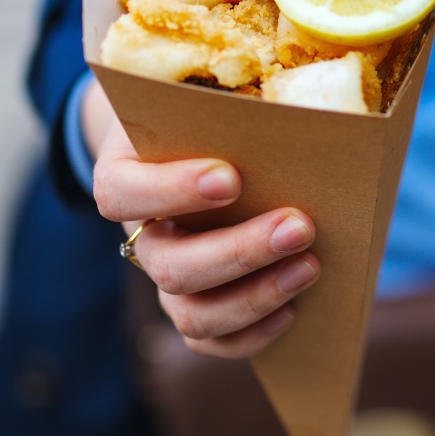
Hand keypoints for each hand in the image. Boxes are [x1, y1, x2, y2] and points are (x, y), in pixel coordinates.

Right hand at [82, 81, 319, 357]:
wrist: (191, 143)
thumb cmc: (203, 114)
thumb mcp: (204, 95)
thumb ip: (232, 98)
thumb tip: (308, 98)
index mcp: (124, 173)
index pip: (124, 192)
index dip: (172, 189)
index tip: (230, 176)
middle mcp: (141, 234)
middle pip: (170, 264)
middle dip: (240, 251)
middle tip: (299, 225)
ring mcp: (166, 276)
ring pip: (191, 312)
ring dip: (255, 296)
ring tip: (310, 265)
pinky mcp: (194, 304)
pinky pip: (210, 340)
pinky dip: (251, 333)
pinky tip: (293, 310)